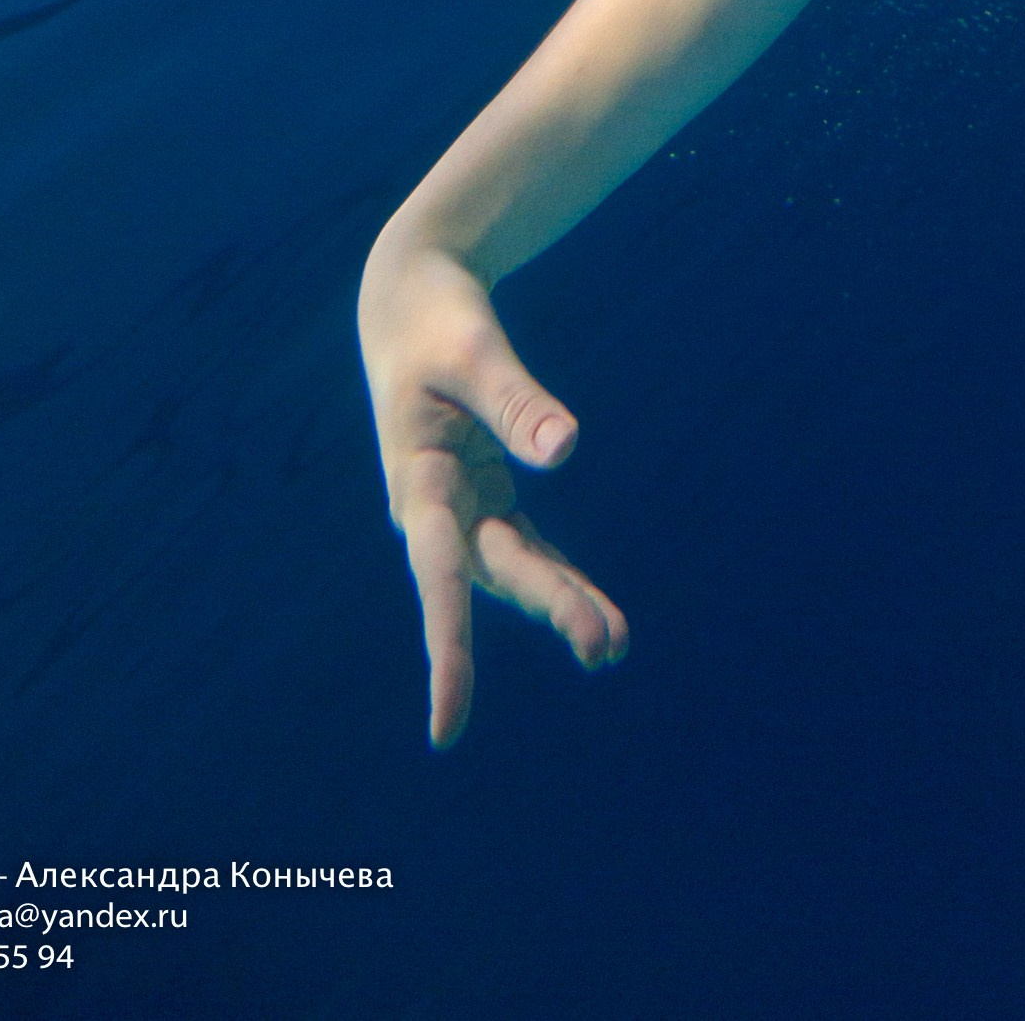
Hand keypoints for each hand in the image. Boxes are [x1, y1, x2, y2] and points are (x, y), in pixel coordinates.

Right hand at [357, 234, 627, 745]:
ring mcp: (459, 507)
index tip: (448, 724)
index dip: (447, 649)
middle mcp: (435, 509)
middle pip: (495, 572)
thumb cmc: (436, 319)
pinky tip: (597, 612)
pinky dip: (558, 575)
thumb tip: (566, 450)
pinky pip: (525, 547)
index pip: (439, 576)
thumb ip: (516, 401)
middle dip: (549, 605)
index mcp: (418, 481)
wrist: (410, 299)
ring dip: (559, 602)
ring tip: (614, 644)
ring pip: (513, 568)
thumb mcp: (473, 350)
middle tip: (607, 646)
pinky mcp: (483, 495)